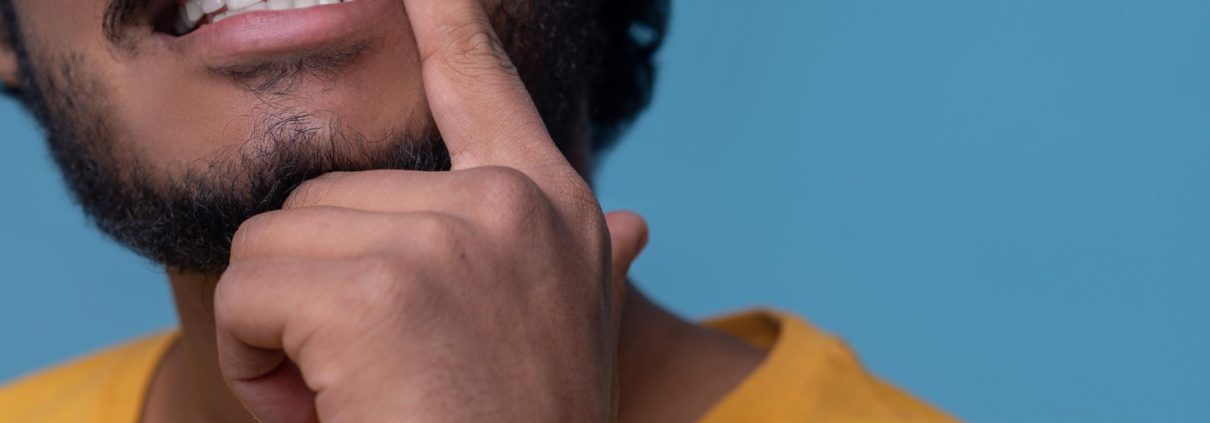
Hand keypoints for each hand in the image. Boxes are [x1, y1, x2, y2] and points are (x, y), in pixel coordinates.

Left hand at [211, 0, 649, 420]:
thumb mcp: (565, 332)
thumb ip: (585, 258)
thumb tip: (632, 221)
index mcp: (552, 211)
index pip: (484, 87)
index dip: (447, 27)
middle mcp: (513, 207)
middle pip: (329, 192)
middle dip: (318, 290)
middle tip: (369, 374)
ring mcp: (453, 238)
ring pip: (280, 240)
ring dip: (283, 329)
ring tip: (352, 394)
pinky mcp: (382, 289)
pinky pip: (254, 290)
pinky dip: (255, 360)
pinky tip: (321, 409)